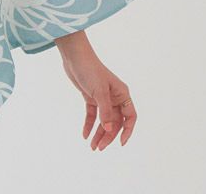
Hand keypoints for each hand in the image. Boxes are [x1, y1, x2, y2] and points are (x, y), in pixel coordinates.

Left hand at [56, 31, 136, 150]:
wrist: (74, 57)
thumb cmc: (90, 70)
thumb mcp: (99, 91)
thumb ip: (105, 111)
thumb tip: (109, 129)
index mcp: (122, 94)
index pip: (130, 116)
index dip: (127, 131)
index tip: (121, 143)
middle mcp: (114, 97)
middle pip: (115, 122)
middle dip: (108, 136)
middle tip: (99, 148)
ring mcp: (102, 98)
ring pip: (103, 120)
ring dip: (98, 133)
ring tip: (92, 147)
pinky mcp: (91, 97)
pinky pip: (92, 115)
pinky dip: (89, 125)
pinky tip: (85, 135)